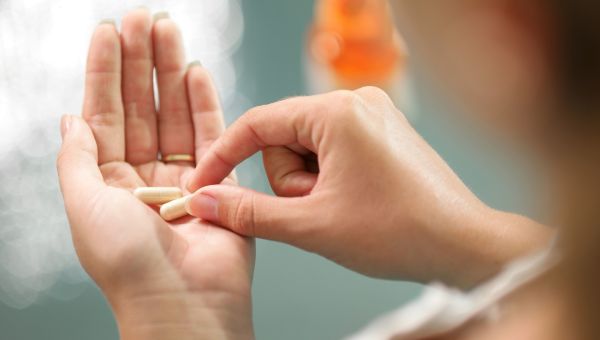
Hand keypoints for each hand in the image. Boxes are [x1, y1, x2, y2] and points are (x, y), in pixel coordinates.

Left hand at [57, 9, 252, 338]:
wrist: (184, 302)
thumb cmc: (128, 264)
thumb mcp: (83, 205)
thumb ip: (77, 157)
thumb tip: (69, 118)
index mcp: (107, 181)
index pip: (104, 114)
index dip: (105, 71)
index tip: (109, 31)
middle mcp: (144, 175)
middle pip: (142, 106)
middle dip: (141, 61)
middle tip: (144, 18)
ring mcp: (183, 176)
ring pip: (176, 112)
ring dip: (171, 71)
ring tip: (169, 30)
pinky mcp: (219, 181)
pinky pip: (212, 134)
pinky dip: (205, 102)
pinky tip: (196, 71)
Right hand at [186, 87, 550, 287]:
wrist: (463, 244)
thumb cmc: (399, 232)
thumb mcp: (312, 226)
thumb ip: (249, 212)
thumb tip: (204, 202)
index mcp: (337, 112)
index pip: (257, 124)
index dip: (223, 157)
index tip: (203, 185)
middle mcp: (356, 101)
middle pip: (284, 138)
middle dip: (289, 181)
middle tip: (316, 211)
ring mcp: (373, 114)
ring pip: (307, 147)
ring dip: (309, 184)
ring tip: (339, 209)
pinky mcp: (382, 131)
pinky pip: (332, 149)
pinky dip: (328, 178)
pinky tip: (351, 201)